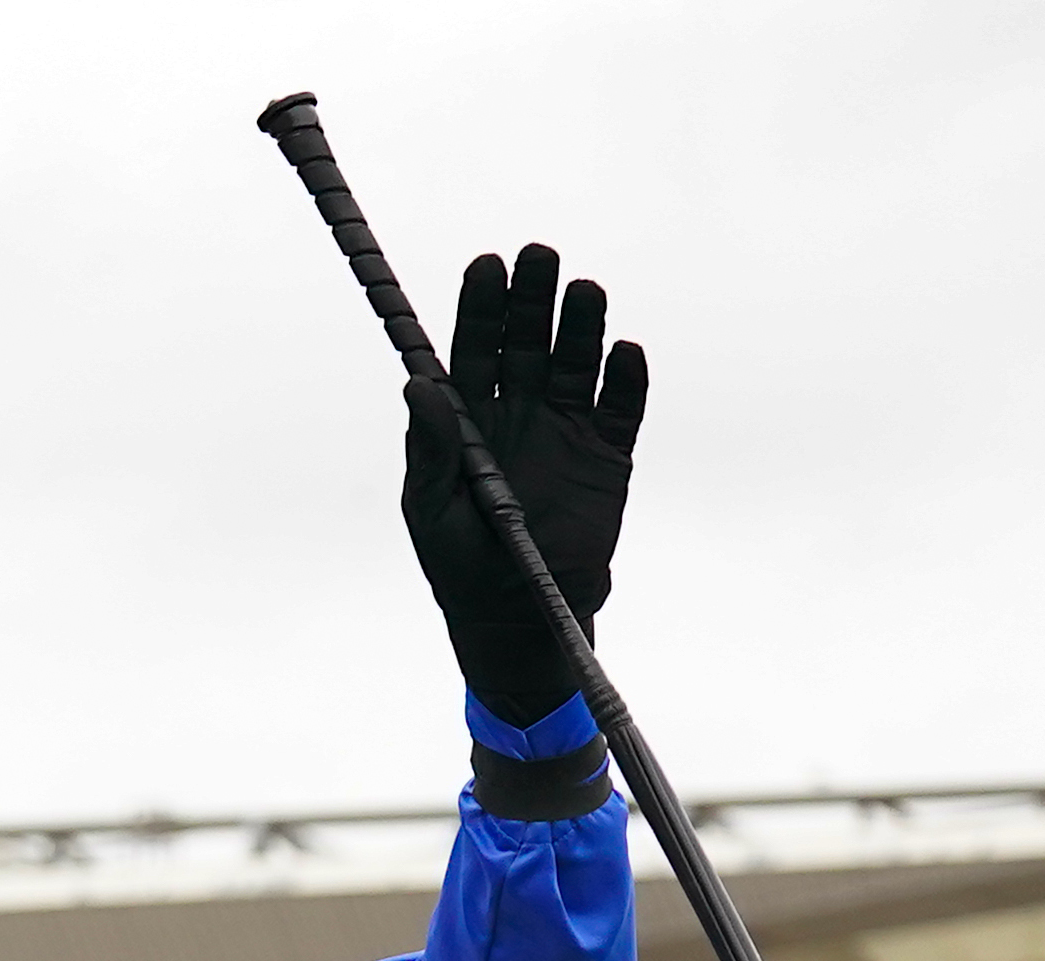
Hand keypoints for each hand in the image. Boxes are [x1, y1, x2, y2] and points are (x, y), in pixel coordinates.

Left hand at [396, 241, 646, 725]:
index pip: (474, 348)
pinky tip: (624, 350)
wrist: (518, 620)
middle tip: (539, 256)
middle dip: (532, 299)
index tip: (487, 265)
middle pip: (529, 341)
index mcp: (471, 418)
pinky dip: (627, 379)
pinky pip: (622, 407)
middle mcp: (520, 412)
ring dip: (582, 324)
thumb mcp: (433, 512)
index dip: (480, 307)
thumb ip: (431, 450)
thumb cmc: (460, 567)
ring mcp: (567, 430)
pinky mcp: (609, 457)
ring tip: (584, 290)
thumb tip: (417, 385)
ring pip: (578, 361)